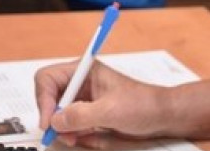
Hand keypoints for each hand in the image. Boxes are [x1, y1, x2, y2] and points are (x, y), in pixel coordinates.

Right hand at [34, 59, 171, 147]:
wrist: (164, 118)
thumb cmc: (144, 105)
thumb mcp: (111, 111)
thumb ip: (81, 115)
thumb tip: (56, 120)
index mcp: (84, 71)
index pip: (48, 78)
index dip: (44, 99)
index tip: (49, 120)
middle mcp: (80, 83)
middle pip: (49, 96)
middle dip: (52, 116)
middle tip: (58, 133)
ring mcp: (85, 99)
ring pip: (58, 113)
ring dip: (62, 128)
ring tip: (73, 138)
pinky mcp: (90, 114)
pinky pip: (71, 124)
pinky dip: (72, 133)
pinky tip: (83, 138)